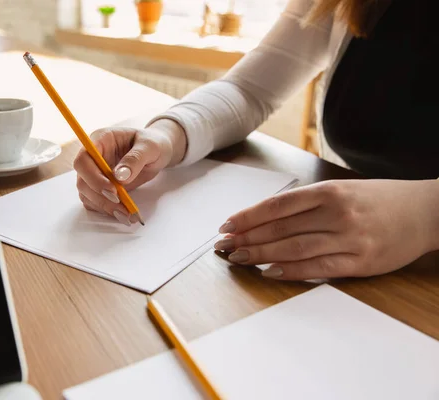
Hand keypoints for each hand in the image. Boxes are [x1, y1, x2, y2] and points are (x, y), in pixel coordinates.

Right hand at [73, 119, 185, 224]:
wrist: (158, 151)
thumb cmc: (153, 143)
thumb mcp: (149, 146)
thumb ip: (135, 159)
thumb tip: (119, 177)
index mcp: (101, 139)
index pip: (84, 159)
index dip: (93, 177)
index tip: (113, 190)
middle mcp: (93, 156)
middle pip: (83, 180)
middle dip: (100, 196)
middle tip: (122, 207)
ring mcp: (95, 172)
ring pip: (87, 193)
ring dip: (104, 206)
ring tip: (126, 214)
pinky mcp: (100, 186)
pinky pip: (95, 201)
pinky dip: (106, 209)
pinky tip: (123, 213)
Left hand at [214, 179, 438, 279]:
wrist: (426, 211)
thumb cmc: (377, 199)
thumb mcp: (342, 190)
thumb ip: (307, 203)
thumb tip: (264, 217)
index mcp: (329, 192)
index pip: (278, 206)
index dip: (248, 216)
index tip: (227, 224)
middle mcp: (336, 213)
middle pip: (281, 228)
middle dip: (247, 237)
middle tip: (223, 245)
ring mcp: (349, 239)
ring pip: (294, 248)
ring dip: (261, 254)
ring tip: (238, 258)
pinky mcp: (360, 262)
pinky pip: (318, 268)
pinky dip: (290, 271)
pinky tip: (268, 272)